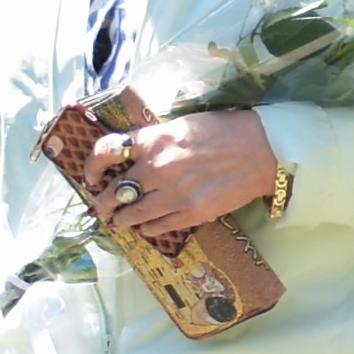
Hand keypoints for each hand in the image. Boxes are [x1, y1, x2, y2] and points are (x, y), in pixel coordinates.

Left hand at [85, 107, 279, 245]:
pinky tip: (147, 227)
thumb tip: (132, 157)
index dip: (91, 166)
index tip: (90, 175)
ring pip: (133, 214)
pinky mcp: (192, 213)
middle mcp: (158, 167)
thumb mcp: (183, 125)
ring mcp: (174, 194)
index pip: (106, 151)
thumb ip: (155, 140)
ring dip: (122, 219)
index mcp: (155, 140)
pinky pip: (159, 226)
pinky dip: (148, 228)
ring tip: (119, 222)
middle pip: (115, 191)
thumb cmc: (224, 131)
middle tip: (100, 207)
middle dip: (103, 202)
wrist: (262, 150)